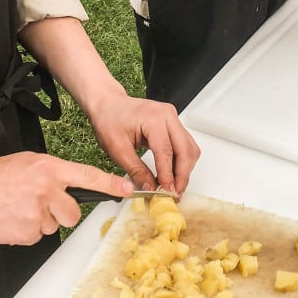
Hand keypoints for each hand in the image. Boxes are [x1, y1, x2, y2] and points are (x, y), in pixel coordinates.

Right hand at [0, 151, 133, 245]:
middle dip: (61, 212)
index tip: (128, 190)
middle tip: (39, 204)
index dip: (110, 184)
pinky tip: (11, 219)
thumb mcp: (28, 162)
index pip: (88, 176)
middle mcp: (47, 189)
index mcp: (49, 168)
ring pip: (53, 226)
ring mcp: (37, 213)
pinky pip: (37, 237)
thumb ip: (52, 174)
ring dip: (40, 221)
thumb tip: (67, 188)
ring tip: (18, 208)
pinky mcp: (26, 234)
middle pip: (73, 212)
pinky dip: (26, 231)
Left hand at [84, 93, 200, 196]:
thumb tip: (149, 188)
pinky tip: (173, 173)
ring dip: (185, 169)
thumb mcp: (117, 149)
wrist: (108, 104)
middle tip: (174, 193)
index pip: (166, 151)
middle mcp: (167, 115)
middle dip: (182, 175)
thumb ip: (135, 170)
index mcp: (152, 118)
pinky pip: (185, 144)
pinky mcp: (173, 123)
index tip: (167, 192)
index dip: (168, 175)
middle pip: (185, 150)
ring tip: (173, 186)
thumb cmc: (109, 119)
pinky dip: (182, 161)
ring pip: (189, 148)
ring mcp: (172, 117)